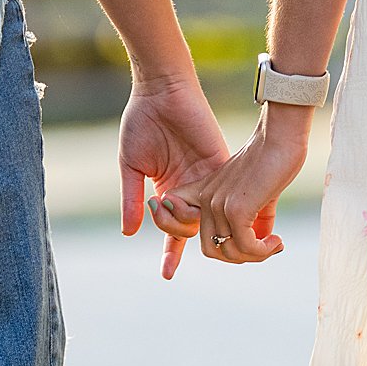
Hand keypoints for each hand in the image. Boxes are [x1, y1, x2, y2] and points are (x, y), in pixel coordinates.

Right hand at [118, 70, 229, 278]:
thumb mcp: (132, 166)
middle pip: (191, 227)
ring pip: (209, 216)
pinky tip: (237, 225)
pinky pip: (229, 194)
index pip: (172, 230)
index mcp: (168, 191)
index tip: (167, 275)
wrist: (161, 90)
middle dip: (177, 236)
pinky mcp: (221, 164)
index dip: (170, 253)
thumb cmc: (142, 121)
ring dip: (201, 227)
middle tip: (167, 232)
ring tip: (197, 230)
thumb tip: (129, 232)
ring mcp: (208, 179)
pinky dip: (230, 210)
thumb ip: (132, 199)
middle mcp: (191, 189)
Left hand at [158, 103, 311, 264]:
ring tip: (273, 244)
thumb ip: (253, 219)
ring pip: (229, 252)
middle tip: (264, 248)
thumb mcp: (256, 194)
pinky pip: (246, 246)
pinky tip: (277, 241)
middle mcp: (205, 200)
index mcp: (203, 194)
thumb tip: (261, 244)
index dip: (216, 246)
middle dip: (239, 257)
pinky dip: (263, 251)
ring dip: (255, 256)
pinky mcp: (235, 209)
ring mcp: (218, 204)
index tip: (246, 243)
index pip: (189, 231)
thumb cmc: (273, 160)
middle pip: (212, 250)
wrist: (280, 138)